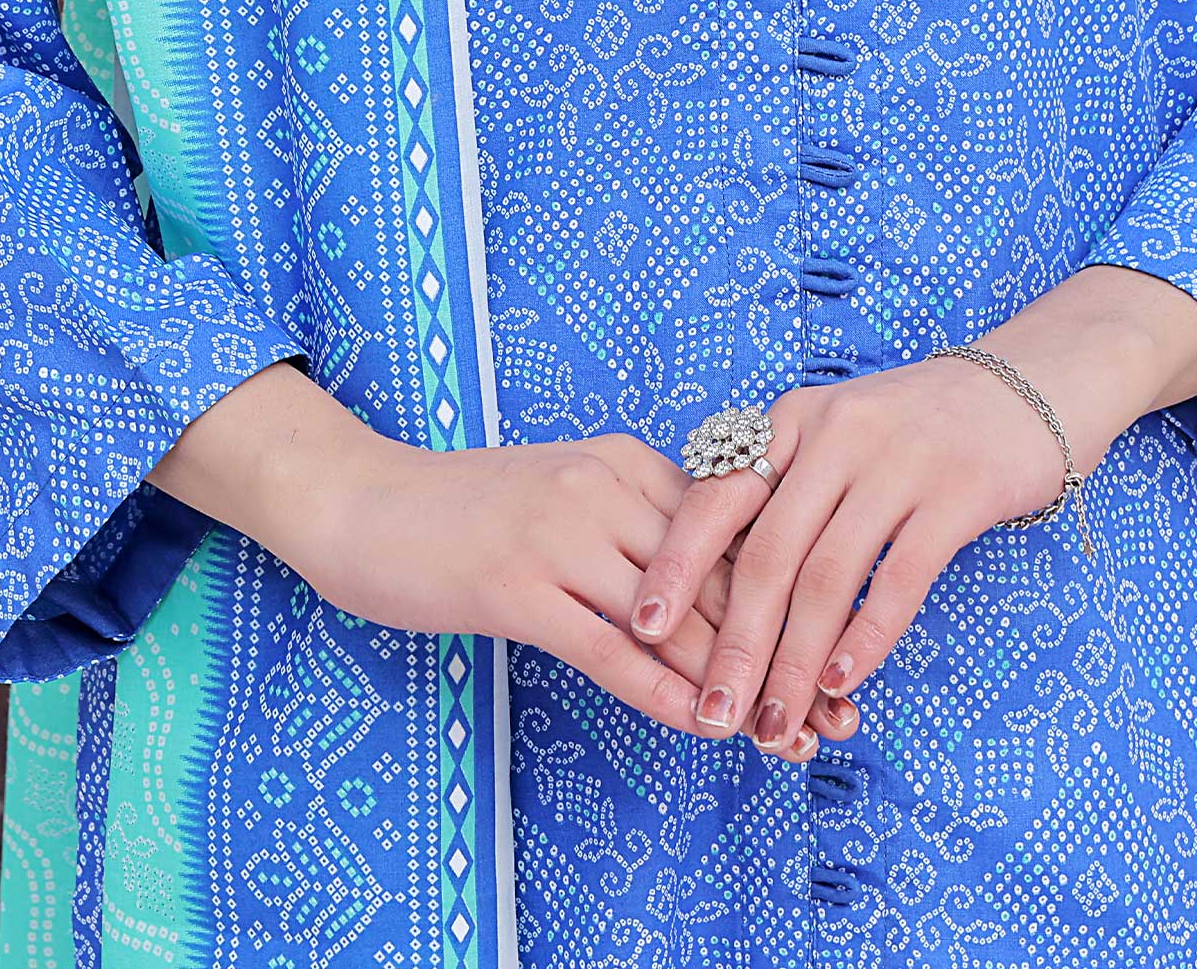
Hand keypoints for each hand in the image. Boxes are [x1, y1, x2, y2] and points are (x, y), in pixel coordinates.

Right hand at [147, 364, 853, 759]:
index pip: (731, 535)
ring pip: (678, 619)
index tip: (836, 659)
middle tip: (832, 714)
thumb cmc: (463, 511)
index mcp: (624, 461)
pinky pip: (610, 648)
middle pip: (719, 578)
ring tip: (785, 736)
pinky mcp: (518, 586)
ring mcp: (561, 534)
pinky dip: (665, 692)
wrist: (361, 501)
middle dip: (781, 652)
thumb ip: (633, 531)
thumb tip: (713, 594)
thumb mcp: (564, 497)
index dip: (790, 600)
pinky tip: (702, 727)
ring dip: (737, 684)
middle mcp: (605, 487)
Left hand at [628, 265, 1196, 755]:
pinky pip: (900, 576)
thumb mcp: (833, 436)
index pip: (716, 497)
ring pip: (828, 578)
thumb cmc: (912, 428)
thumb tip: (713, 585)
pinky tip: (846, 682)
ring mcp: (897, 462)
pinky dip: (868, 634)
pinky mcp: (956, 493)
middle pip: (767, 555)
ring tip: (775, 722)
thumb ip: (782, 492)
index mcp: (790, 421)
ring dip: (797, 661)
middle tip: (711, 715)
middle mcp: (834, 436)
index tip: (640, 629)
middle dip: (734, 644)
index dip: (675, 565)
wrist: (1021, 386)